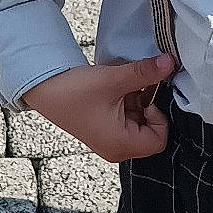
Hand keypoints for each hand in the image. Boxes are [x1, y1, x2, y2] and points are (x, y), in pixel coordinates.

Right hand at [24, 53, 174, 161]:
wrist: (43, 88)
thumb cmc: (73, 91)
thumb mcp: (114, 80)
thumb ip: (145, 73)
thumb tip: (169, 63)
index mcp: (119, 144)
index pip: (159, 140)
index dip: (159, 117)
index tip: (146, 98)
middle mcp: (116, 149)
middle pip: (151, 134)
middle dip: (148, 109)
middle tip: (135, 91)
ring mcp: (109, 142)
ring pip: (140, 126)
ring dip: (137, 105)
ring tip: (122, 89)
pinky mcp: (104, 132)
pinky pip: (127, 123)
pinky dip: (127, 106)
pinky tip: (116, 92)